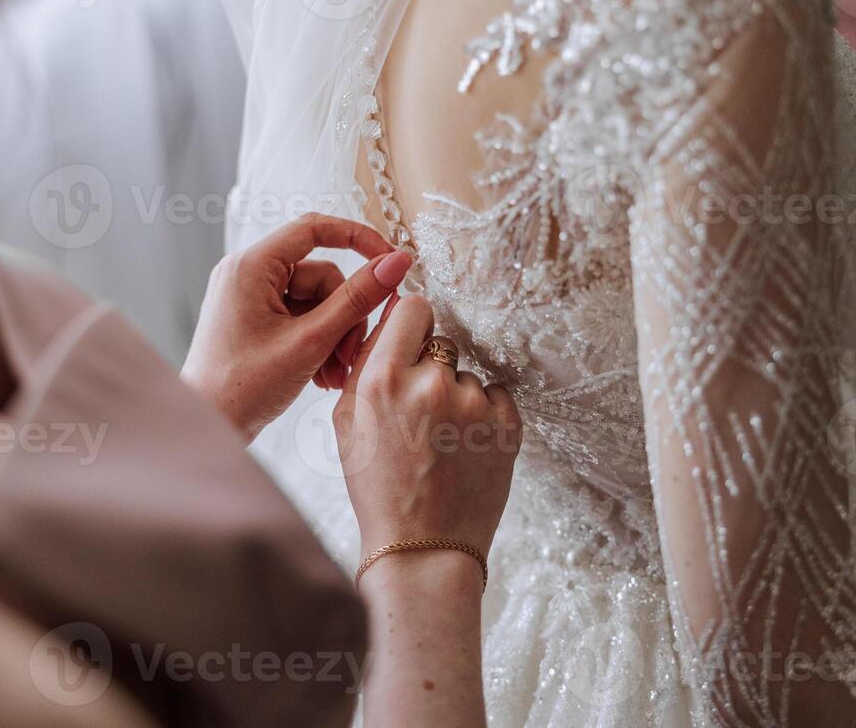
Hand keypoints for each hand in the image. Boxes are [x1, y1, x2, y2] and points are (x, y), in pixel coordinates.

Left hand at [182, 214, 414, 439]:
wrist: (206, 428)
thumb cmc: (241, 388)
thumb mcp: (310, 341)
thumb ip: (357, 299)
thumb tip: (394, 264)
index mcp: (250, 266)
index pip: (315, 228)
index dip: (359, 239)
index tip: (391, 261)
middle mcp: (247, 275)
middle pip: (321, 276)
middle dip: (344, 316)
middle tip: (351, 355)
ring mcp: (249, 298)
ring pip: (315, 302)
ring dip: (333, 336)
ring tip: (335, 373)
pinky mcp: (254, 320)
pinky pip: (300, 318)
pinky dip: (317, 342)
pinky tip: (323, 375)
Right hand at [335, 296, 521, 568]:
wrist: (422, 547)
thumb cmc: (377, 486)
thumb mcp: (348, 422)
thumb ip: (368, 362)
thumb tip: (395, 312)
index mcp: (383, 380)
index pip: (413, 307)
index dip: (412, 326)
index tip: (412, 345)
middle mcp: (431, 385)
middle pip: (442, 343)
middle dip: (432, 368)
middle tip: (422, 413)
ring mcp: (473, 405)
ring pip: (466, 375)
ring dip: (457, 398)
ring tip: (442, 442)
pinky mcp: (507, 424)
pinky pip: (495, 395)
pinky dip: (483, 415)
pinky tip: (464, 448)